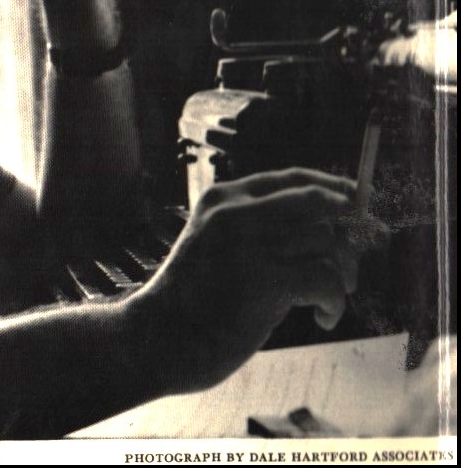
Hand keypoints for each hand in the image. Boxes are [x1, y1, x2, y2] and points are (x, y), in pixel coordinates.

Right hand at [132, 169, 359, 392]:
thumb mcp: (216, 244)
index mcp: (223, 197)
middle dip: (350, 231)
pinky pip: (325, 279)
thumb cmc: (191, 298)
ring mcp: (249, 243)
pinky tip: (321, 318)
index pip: (293, 178)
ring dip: (343, 274)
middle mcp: (236, 210)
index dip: (335, 188)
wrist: (155, 337)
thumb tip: (327, 232)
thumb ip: (257, 230)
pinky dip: (334, 302)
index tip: (359, 204)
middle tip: (354, 265)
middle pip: (320, 202)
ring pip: (327, 241)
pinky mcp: (263, 280)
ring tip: (330, 299)